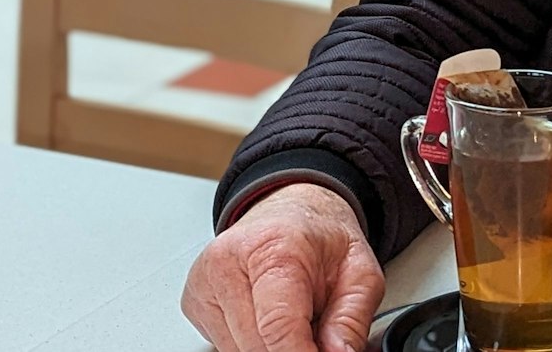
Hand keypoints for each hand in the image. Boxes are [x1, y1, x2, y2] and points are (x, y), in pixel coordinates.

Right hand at [182, 182, 384, 351]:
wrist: (289, 213)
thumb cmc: (318, 238)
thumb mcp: (359, 271)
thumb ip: (352, 318)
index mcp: (272, 247)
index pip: (278, 327)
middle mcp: (227, 262)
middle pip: (258, 346)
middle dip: (292, 349)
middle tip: (313, 329)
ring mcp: (204, 283)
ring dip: (270, 347)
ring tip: (292, 318)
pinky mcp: (193, 302)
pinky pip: (226, 346)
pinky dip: (251, 342)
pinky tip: (266, 318)